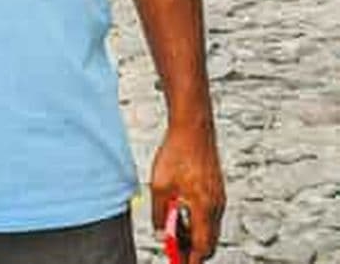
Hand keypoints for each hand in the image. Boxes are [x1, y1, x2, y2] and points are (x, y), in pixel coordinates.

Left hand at [150, 122, 224, 261]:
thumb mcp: (159, 185)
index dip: (190, 259)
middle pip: (208, 241)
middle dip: (192, 249)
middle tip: (174, 249)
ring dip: (194, 234)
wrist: (192, 126)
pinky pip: (210, 213)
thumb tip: (160, 232)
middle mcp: (216, 205)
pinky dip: (198, 219)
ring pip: (210, 227)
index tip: (180, 263)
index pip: (201, 247)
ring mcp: (218, 196)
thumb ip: (159, 214)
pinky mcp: (216, 188)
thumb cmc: (177, 151)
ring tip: (173, 229)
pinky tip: (181, 211)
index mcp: (204, 207)